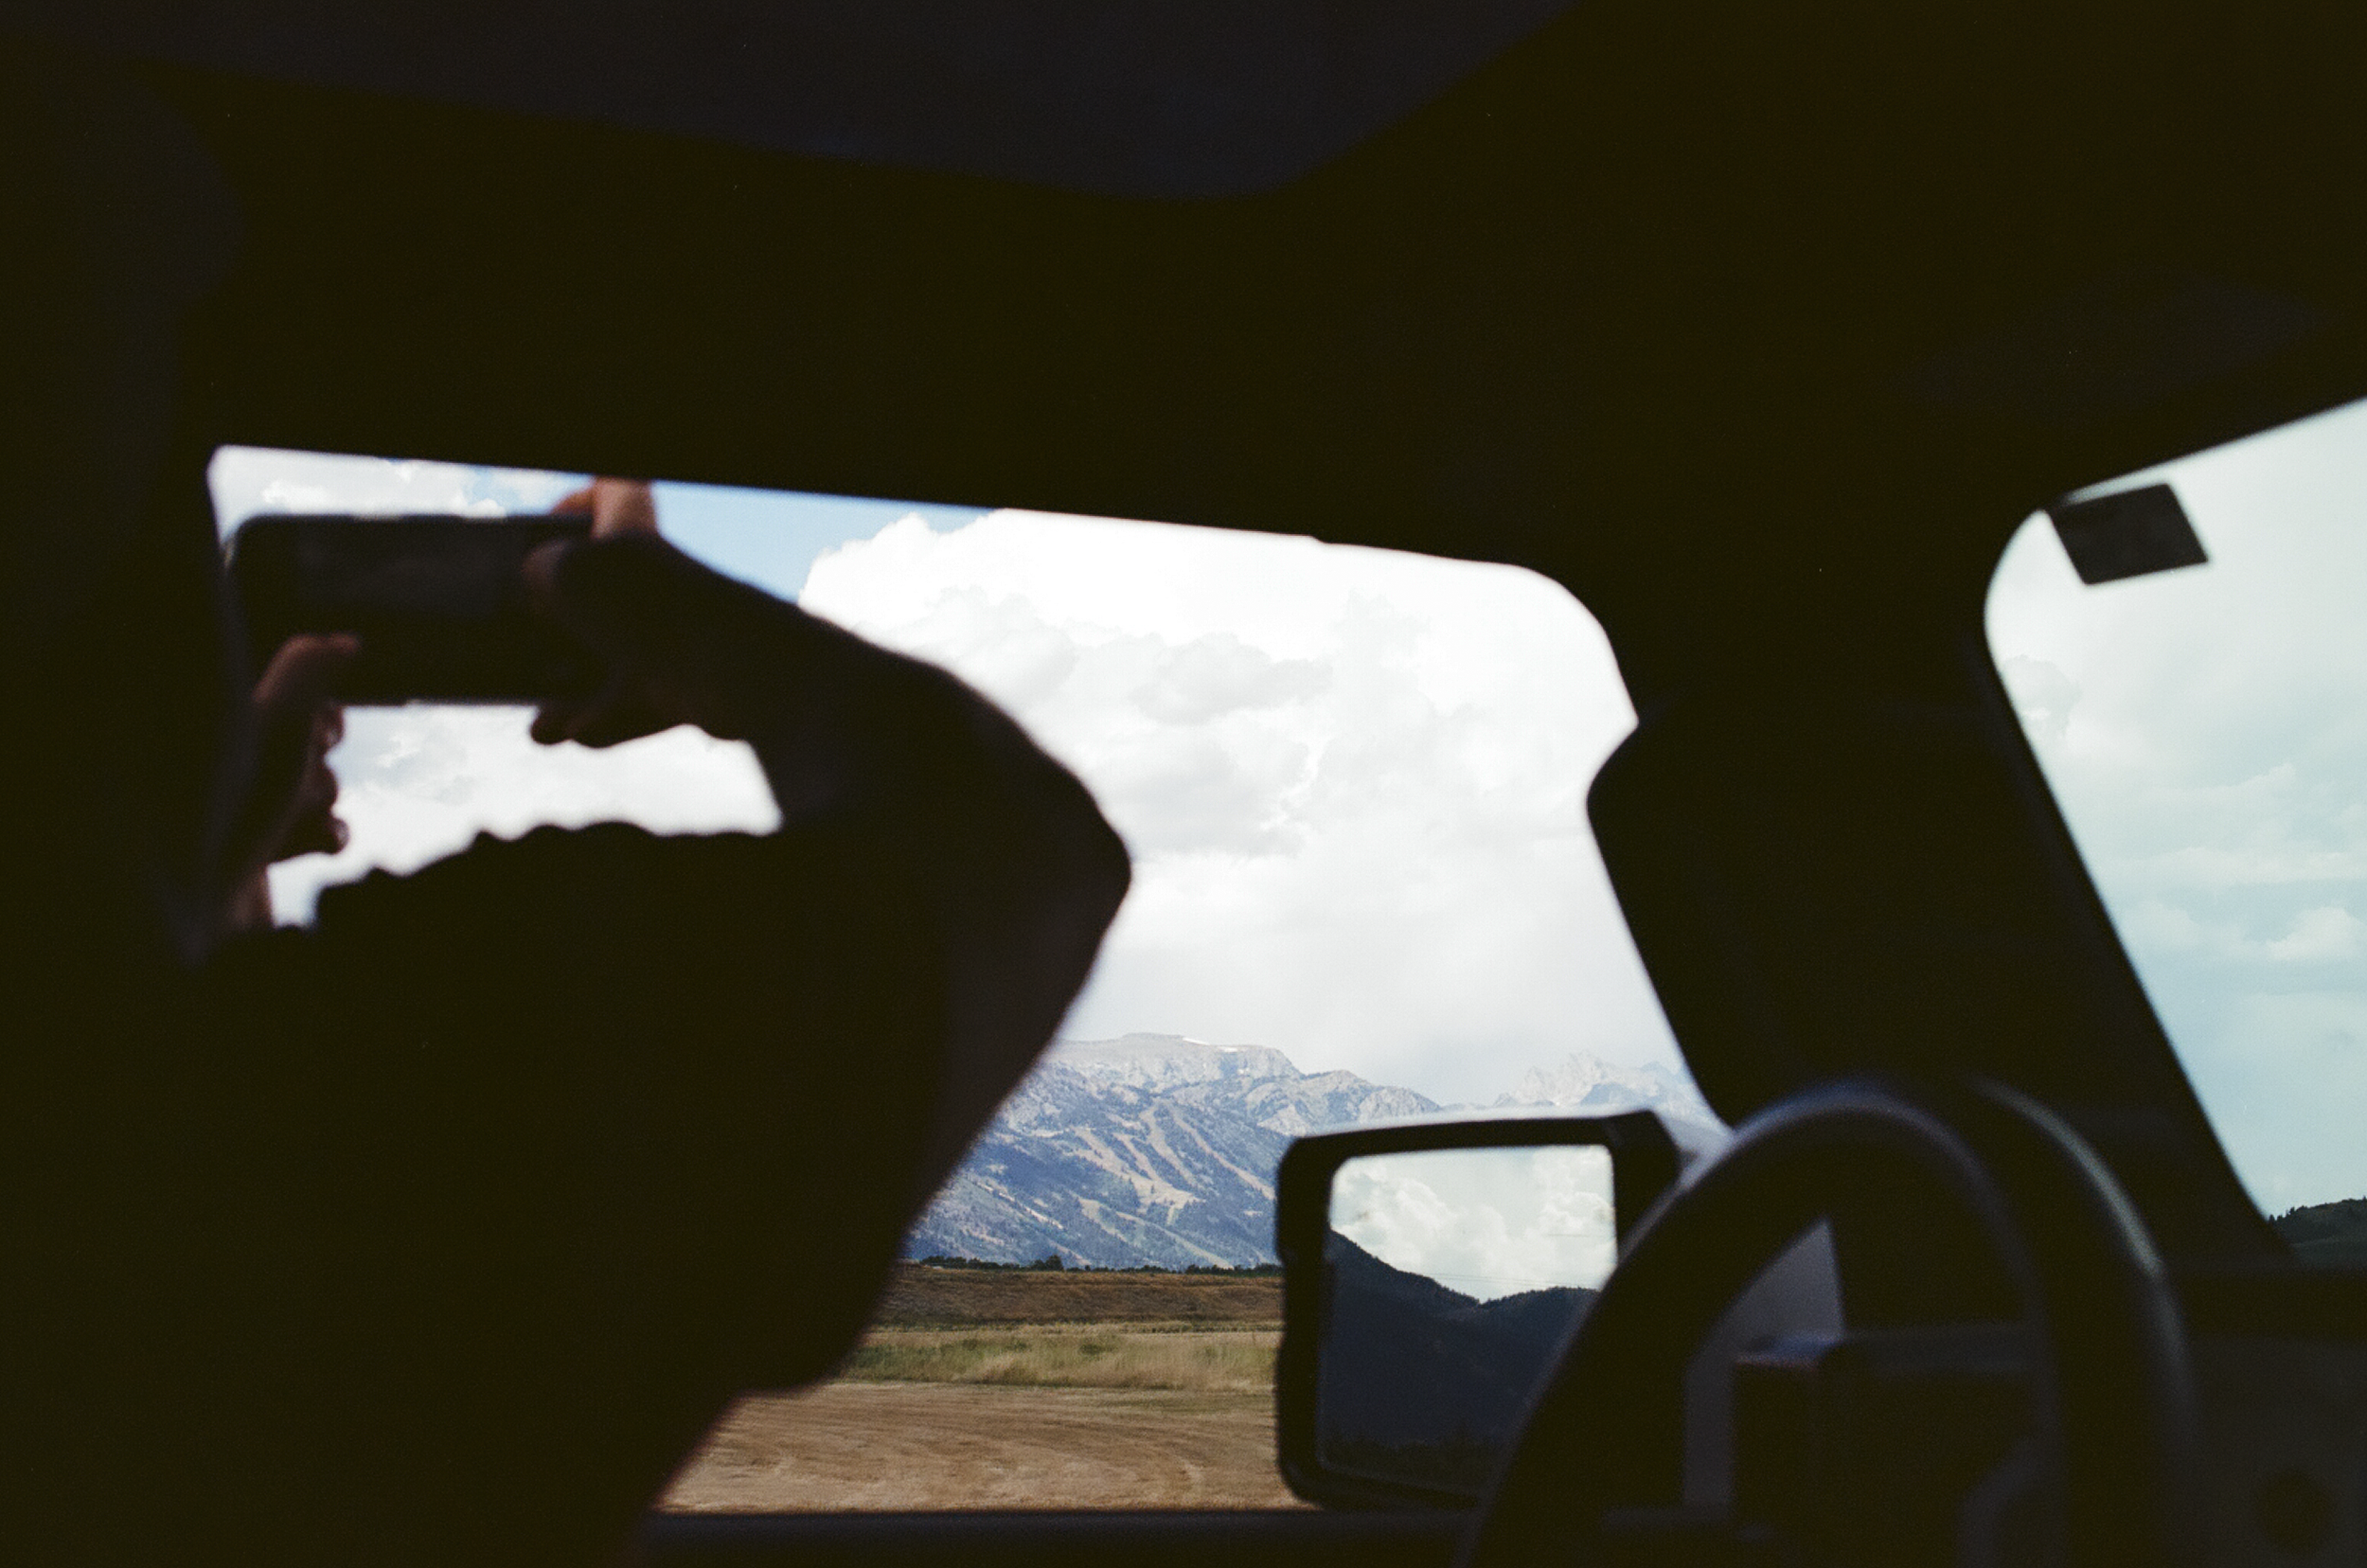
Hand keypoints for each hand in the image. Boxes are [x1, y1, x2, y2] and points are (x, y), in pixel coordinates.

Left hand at [220, 631, 359, 932]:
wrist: (197, 894)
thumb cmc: (229, 803)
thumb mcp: (272, 718)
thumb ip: (310, 669)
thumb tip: (349, 641)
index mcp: (225, 722)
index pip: (295, 697)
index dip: (321, 715)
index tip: (318, 734)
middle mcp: (232, 759)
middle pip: (313, 745)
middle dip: (317, 766)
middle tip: (292, 782)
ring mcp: (247, 808)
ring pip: (320, 790)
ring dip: (318, 806)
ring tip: (284, 823)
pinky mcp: (263, 849)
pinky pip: (321, 833)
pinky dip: (325, 836)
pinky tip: (315, 845)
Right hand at [527, 478, 690, 747]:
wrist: (734, 673)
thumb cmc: (649, 607)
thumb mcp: (566, 572)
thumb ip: (538, 573)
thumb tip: (541, 600)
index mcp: (631, 530)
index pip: (614, 489)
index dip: (579, 501)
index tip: (549, 526)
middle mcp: (653, 579)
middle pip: (600, 585)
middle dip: (554, 617)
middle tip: (523, 632)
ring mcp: (669, 633)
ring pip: (607, 657)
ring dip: (568, 688)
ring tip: (539, 719)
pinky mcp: (682, 683)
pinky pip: (628, 707)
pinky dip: (599, 723)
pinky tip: (571, 732)